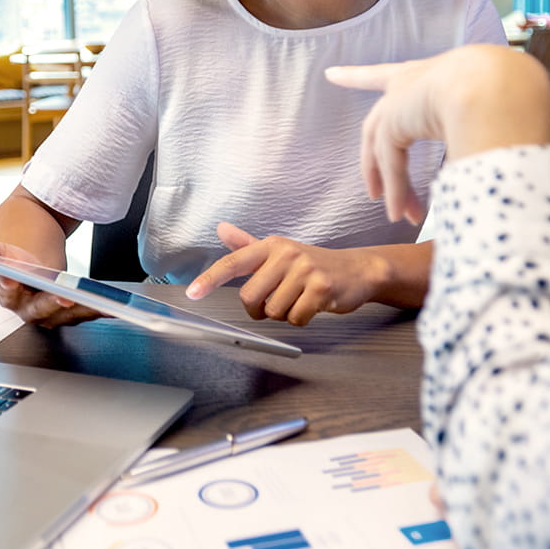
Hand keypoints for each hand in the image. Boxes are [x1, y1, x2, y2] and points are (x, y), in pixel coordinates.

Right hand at [0, 229, 101, 327]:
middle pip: (41, 309)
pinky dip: (97, 311)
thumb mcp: (1, 245)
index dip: (13, 288)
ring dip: (84, 311)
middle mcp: (27, 309)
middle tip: (67, 295)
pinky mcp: (67, 312)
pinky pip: (82, 314)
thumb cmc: (15, 251)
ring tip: (101, 303)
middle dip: (54, 303)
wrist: (28, 253)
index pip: (10, 294)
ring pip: (66, 315)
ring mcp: (48, 313)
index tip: (17, 280)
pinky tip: (114, 307)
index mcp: (8, 294)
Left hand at [185, 222, 389, 325]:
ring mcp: (305, 270)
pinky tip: (313, 305)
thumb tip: (221, 229)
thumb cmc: (313, 264)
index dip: (210, 279)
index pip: (233, 262)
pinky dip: (302, 319)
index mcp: (271, 245)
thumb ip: (248, 245)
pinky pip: (296, 318)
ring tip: (300, 299)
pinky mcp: (321, 288)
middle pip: (251, 297)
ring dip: (284, 314)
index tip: (192, 293)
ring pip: (273, 311)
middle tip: (276, 302)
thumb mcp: (280, 252)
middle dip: (260, 309)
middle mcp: (286, 254)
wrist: (357, 270)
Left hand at [326, 45, 549, 223]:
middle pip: (378, 123)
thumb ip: (478, 130)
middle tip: (373, 189)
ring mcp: (397, 101)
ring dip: (393, 185)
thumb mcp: (488, 110)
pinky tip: (401, 215)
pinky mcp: (392, 122)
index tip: (330, 74)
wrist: (498, 82)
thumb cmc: (507, 92)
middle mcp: (409, 83)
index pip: (385, 75)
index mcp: (432, 73)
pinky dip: (397, 189)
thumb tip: (491, 157)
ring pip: (384, 149)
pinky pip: (391, 162)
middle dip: (374, 161)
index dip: (357, 77)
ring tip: (399, 216)